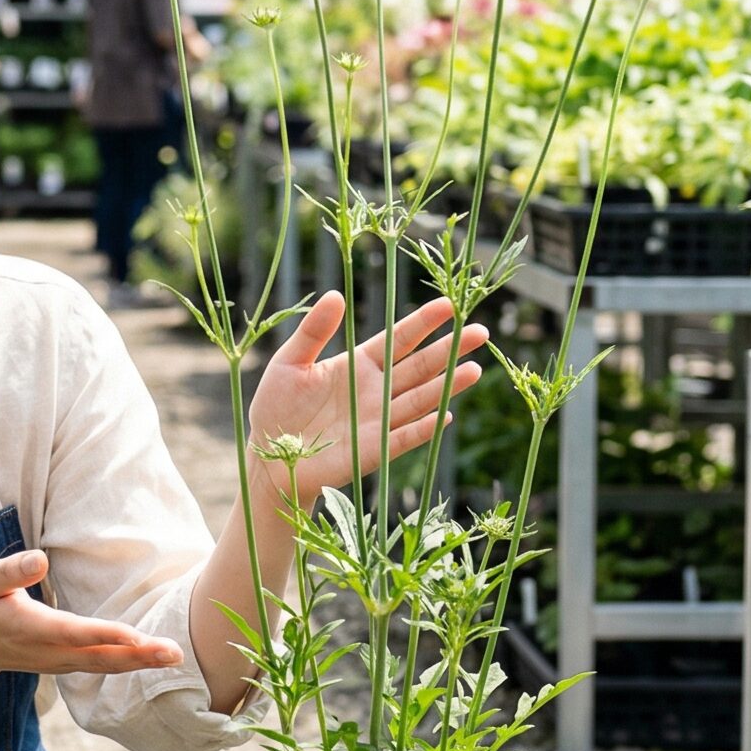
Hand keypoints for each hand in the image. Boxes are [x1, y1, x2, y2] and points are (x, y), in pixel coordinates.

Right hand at [0, 550, 183, 692]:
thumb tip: (40, 558)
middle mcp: (49, 650)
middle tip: (174, 654)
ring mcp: (58, 661)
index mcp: (30, 627)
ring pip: (104, 666)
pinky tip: (152, 657)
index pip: (74, 632)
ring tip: (174, 656)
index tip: (136, 635)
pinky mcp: (65, 662)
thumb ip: (9, 572)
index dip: (105, 633)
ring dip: (140, 662)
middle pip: (99, 657)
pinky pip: (101, 666)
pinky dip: (128, 664)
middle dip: (138, 656)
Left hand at [249, 293, 485, 508]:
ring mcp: (379, 420)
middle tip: (480, 331)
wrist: (270, 455)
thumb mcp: (290, 362)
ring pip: (419, 399)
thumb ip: (314, 331)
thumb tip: (336, 294)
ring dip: (446, 386)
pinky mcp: (374, 450)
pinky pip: (403, 437)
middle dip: (450, 350)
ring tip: (475, 370)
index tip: (450, 305)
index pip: (399, 339)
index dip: (424, 323)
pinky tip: (444, 415)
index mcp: (359, 364)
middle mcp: (376, 390)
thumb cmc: (277, 406)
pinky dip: (423, 428)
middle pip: (420, 366)